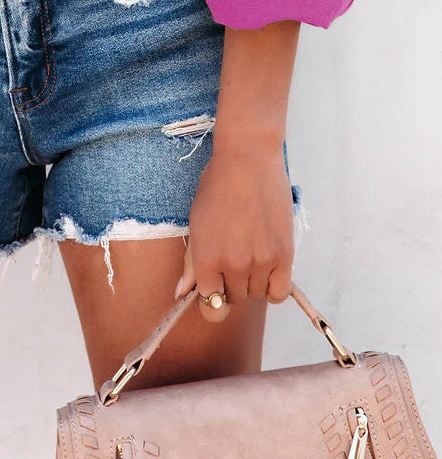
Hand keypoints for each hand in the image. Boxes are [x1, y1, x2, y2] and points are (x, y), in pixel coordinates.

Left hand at [173, 144, 294, 322]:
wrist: (247, 160)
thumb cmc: (217, 186)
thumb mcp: (196, 222)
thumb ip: (191, 262)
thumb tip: (182, 293)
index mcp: (206, 259)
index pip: (210, 306)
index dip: (211, 301)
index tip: (213, 289)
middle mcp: (233, 266)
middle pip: (234, 299)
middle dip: (230, 284)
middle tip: (232, 255)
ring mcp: (260, 262)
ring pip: (256, 295)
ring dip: (252, 281)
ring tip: (249, 250)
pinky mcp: (284, 256)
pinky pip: (279, 292)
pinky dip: (273, 286)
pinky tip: (267, 266)